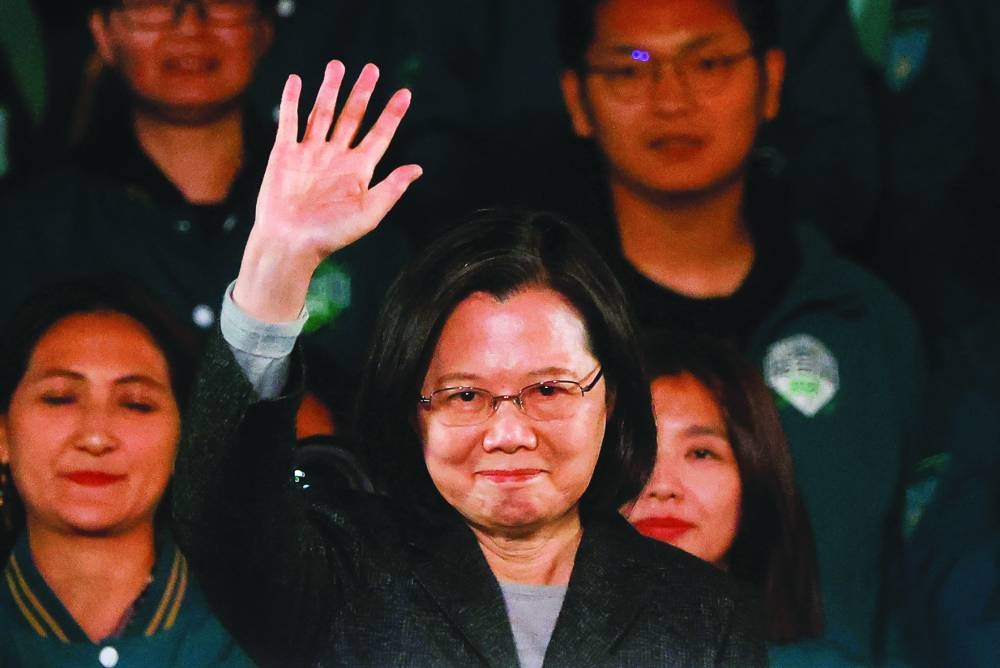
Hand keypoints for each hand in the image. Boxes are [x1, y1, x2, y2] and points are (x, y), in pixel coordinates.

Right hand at [234, 61, 421, 321]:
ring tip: (337, 64)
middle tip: (372, 68)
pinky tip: (297, 80)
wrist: (290, 243)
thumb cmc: (331, 234)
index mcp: (358, 170)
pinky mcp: (285, 154)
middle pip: (352, 116)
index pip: (379, 135)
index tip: (405, 93)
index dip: (392, 114)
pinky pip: (289, 121)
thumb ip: (391, 188)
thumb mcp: (369, 213)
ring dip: (330, 89)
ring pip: (322, 113)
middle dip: (362, 92)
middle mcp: (336, 157)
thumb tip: (418, 169)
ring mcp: (310, 153)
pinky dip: (292, 100)